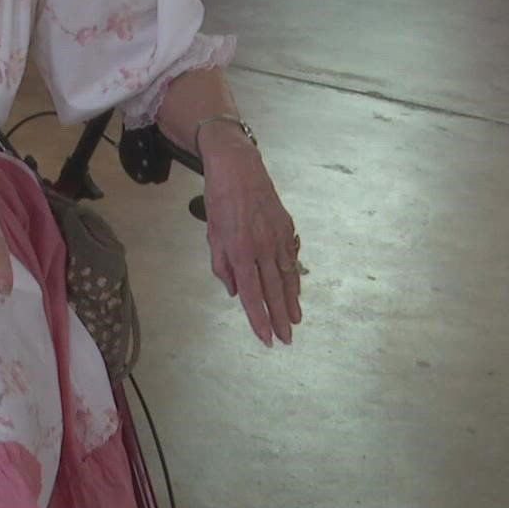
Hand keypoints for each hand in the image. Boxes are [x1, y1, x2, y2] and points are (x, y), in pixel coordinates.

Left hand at [200, 138, 302, 346]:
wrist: (238, 168)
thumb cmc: (220, 200)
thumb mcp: (212, 234)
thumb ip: (223, 265)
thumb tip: (236, 291)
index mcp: (240, 251)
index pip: (251, 294)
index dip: (259, 319)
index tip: (266, 338)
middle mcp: (262, 248)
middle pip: (273, 291)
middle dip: (280, 318)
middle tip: (286, 339)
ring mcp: (278, 238)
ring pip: (287, 277)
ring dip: (292, 302)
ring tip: (296, 321)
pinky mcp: (287, 229)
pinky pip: (292, 259)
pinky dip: (295, 277)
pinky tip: (296, 290)